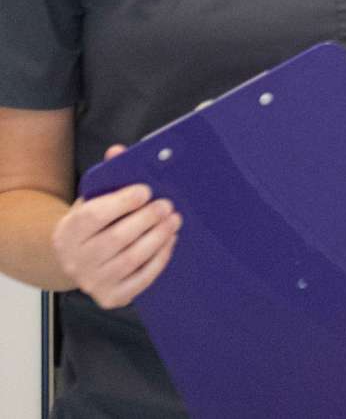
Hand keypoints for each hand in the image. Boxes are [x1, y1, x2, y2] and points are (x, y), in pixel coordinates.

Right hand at [50, 144, 180, 309]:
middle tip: (167, 205)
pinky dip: (159, 260)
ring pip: (131, 259)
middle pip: (116, 239)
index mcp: (68, 232)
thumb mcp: (93, 198)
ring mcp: (92, 282)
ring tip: (174, 220)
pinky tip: (170, 241)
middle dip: (147, 219)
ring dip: (158, 238)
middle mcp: (75, 260)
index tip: (146, 190)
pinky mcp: (110, 297)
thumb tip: (118, 151)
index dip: (123, 202)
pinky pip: (140, 280)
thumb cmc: (94, 222)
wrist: (78, 258)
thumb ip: (107, 175)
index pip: (94, 216)